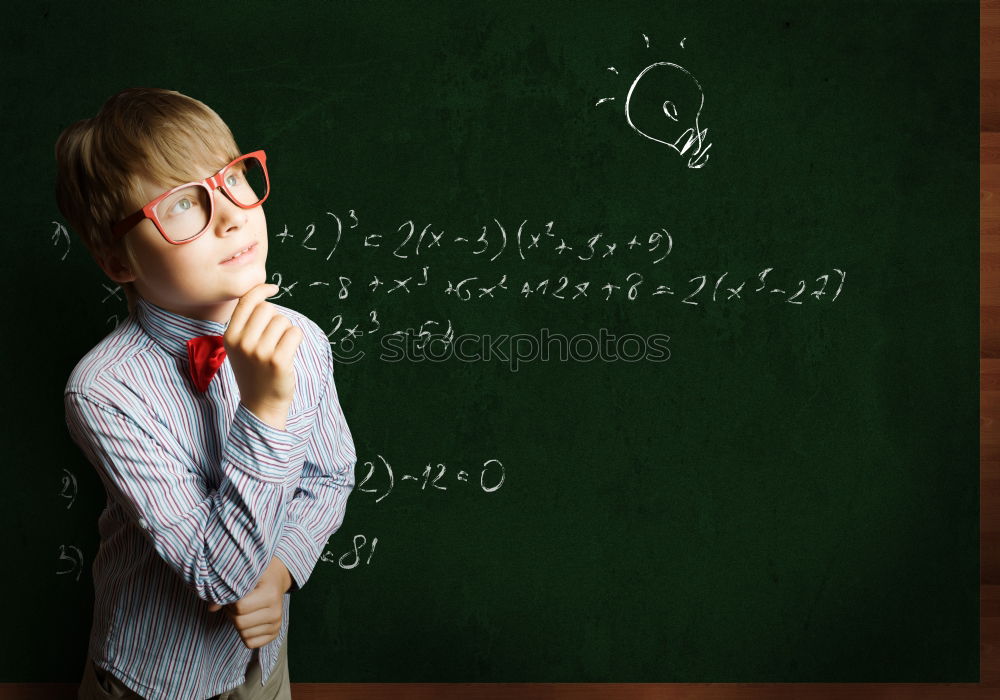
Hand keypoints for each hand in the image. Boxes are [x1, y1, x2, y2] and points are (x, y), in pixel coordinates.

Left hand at [207, 556, 291, 649]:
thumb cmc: (258, 575)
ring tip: (241, 611)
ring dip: (237, 624)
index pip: (240, 607)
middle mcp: (276, 611)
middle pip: (240, 623)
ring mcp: (276, 624)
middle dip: (231, 614)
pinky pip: (250, 643)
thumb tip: (211, 608)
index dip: (230, 602)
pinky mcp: (274, 633)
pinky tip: (248, 621)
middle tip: (233, 605)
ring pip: (244, 634)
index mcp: (271, 594)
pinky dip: (244, 635)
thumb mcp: (245, 575)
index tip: (232, 595)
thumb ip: (227, 589)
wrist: (276, 578)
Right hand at [224, 283, 303, 429]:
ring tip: (279, 349)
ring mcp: (259, 352)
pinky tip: (289, 353)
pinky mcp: (278, 360)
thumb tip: (264, 290)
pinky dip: (296, 339)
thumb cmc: (255, 370)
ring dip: (286, 331)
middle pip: (267, 309)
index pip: (246, 301)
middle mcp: (242, 342)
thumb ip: (247, 322)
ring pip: (283, 321)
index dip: (261, 290)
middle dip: (275, 319)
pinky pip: (295, 332)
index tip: (273, 288)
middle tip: (273, 339)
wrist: (260, 404)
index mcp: (230, 336)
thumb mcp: (240, 346)